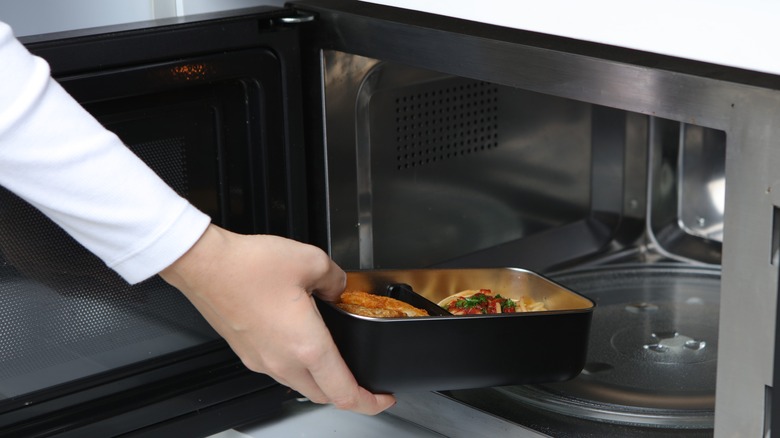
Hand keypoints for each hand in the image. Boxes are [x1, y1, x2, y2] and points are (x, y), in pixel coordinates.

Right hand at [159, 224, 394, 414]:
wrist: (203, 265)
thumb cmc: (247, 266)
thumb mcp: (311, 261)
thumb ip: (336, 279)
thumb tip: (338, 288)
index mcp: (306, 347)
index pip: (345, 392)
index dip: (371, 402)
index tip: (383, 398)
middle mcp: (282, 361)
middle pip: (324, 395)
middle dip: (349, 394)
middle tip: (366, 384)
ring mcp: (261, 360)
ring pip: (300, 385)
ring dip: (322, 380)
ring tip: (337, 362)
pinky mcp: (246, 352)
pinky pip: (280, 370)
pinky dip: (299, 366)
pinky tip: (302, 342)